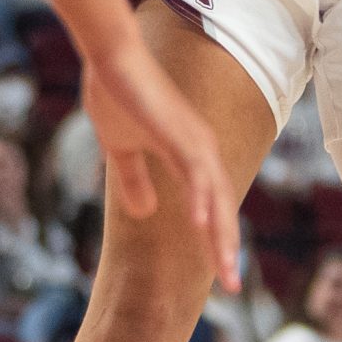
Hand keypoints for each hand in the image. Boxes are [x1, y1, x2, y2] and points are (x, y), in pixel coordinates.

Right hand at [82, 36, 241, 290]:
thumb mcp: (121, 148)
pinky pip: (196, 174)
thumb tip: (146, 211)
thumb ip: (135, 179)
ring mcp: (193, 141)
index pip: (211, 203)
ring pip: (217, 196)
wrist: (110, 57)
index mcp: (189, 153)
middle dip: (227, 247)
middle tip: (231, 284)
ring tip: (226, 270)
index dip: (216, 237)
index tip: (221, 272)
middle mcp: (201, 148)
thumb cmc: (117, 94)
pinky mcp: (179, 133)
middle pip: (222, 206)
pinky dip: (202, 201)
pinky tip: (202, 226)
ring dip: (221, 234)